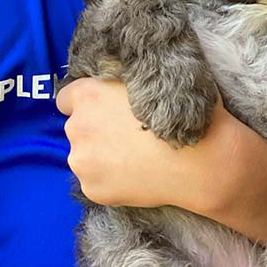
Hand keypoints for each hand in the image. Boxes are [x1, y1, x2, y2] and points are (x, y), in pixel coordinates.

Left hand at [55, 77, 231, 210]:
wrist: (200, 160)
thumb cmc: (178, 111)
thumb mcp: (149, 78)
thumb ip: (120, 79)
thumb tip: (113, 80)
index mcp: (88, 94)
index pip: (66, 98)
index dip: (87, 102)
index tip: (105, 109)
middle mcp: (77, 126)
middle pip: (76, 126)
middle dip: (95, 128)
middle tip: (128, 133)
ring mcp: (82, 161)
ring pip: (84, 155)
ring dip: (100, 155)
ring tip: (135, 156)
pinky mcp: (92, 189)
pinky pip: (95, 180)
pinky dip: (110, 179)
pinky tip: (136, 174)